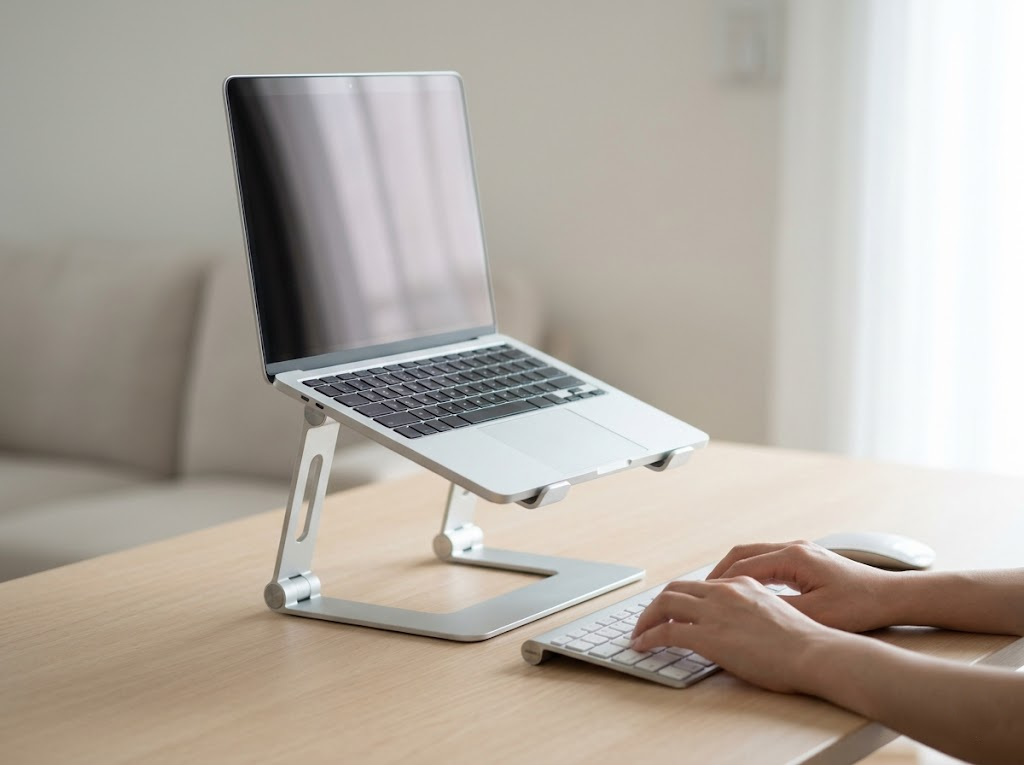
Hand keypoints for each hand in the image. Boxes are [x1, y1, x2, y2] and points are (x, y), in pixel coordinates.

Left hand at [630, 576, 834, 692]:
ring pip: (665, 604)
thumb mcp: (773, 612)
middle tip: (647, 620)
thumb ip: (749, 611)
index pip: (699, 585)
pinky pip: (666, 633)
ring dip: (646, 619)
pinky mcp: (708, 636)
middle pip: (675, 589)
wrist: (813, 653)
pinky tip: (642, 646)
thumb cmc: (803, 642)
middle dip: (656, 605)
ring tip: (639, 633)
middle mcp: (724, 591)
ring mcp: (714, 611)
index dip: (680, 598)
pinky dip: (648, 637)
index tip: (671, 610)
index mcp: (741, 584)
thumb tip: (735, 625)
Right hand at [706, 541, 897, 632]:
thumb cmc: (860, 606)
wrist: (892, 596)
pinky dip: (751, 571)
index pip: (744, 566)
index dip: (719, 583)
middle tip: (700, 591)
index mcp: (793, 557)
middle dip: (719, 572)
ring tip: (716, 590)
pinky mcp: (807, 559)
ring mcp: (801, 551)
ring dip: (734, 570)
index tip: (701, 597)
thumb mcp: (816, 614)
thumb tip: (747, 612)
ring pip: (755, 554)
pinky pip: (768, 560)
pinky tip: (746, 589)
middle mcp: (794, 548)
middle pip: (743, 553)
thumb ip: (779, 610)